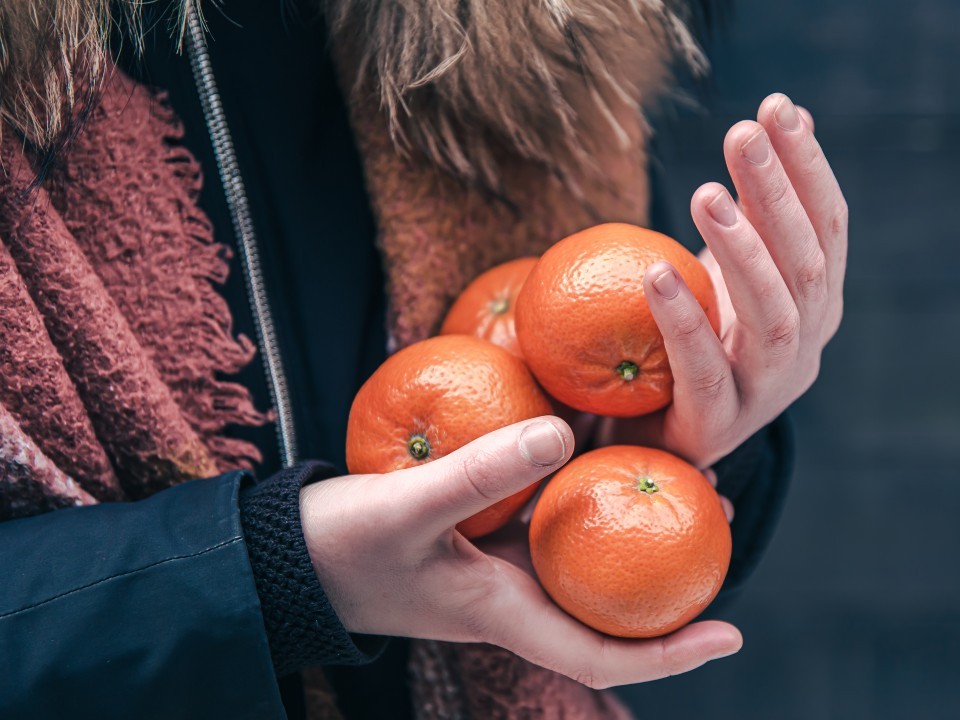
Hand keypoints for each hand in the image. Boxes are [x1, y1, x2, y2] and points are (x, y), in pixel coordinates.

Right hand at [300, 417, 741, 687]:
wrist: (291, 550)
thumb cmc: (342, 548)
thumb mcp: (407, 509)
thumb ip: (479, 474)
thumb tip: (561, 431)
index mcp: (505, 611)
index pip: (603, 653)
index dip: (670, 653)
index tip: (732, 635)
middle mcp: (513, 591)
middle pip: (608, 592)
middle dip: (668, 563)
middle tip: (720, 505)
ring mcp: (498, 559)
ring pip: (580, 538)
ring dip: (625, 500)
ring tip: (674, 455)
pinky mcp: (481, 528)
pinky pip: (543, 504)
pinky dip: (572, 470)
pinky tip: (588, 425)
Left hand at [599, 94, 845, 467]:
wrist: (667, 436)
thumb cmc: (701, 340)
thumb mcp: (731, 272)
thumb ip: (755, 211)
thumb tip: (778, 122)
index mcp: (816, 304)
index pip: (826, 226)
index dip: (807, 168)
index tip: (779, 107)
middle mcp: (805, 343)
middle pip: (807, 261)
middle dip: (779, 193)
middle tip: (743, 135)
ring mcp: (768, 388)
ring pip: (773, 313)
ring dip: (744, 249)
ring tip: (704, 193)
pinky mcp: (719, 421)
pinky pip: (705, 369)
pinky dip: (683, 319)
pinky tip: (656, 273)